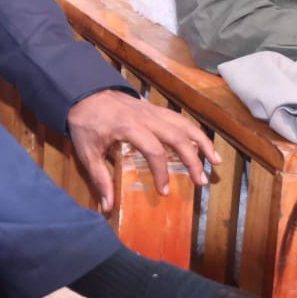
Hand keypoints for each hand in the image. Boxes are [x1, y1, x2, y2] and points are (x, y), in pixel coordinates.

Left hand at [67, 89, 218, 211]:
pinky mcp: (154, 108)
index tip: (164, 191)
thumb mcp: (86, 151)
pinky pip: (178, 118)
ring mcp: (152, 110)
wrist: (81, 91)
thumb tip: (107, 206)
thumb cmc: (84, 122)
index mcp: (129, 126)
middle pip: (177, 137)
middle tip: (201, 182)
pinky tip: (202, 144)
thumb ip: (99, 178)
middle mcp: (145, 117)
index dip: (162, 173)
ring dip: (201, 142)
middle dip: (192, 160)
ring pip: (183, 124)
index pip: (154, 151)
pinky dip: (193, 131)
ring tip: (216, 161)